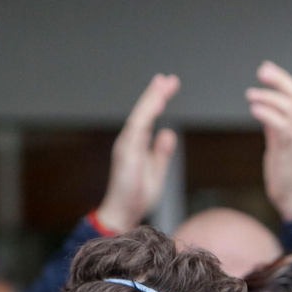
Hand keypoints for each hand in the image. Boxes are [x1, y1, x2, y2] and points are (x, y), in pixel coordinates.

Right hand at [94, 74, 179, 232]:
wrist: (122, 213)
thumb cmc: (137, 196)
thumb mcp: (156, 171)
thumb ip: (161, 152)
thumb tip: (168, 132)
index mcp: (136, 144)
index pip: (147, 117)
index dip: (157, 100)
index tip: (168, 85)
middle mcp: (128, 141)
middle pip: (143, 112)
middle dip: (155, 94)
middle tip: (169, 78)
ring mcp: (126, 146)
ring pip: (140, 116)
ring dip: (151, 98)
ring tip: (163, 84)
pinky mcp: (126, 152)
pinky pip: (137, 128)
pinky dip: (147, 113)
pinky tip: (157, 102)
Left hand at [248, 61, 291, 222]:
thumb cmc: (286, 170)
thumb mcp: (280, 142)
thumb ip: (274, 125)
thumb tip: (263, 108)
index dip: (282, 80)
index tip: (266, 68)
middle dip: (280, 80)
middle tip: (261, 70)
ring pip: (291, 107)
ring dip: (270, 97)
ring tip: (251, 94)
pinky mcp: (289, 149)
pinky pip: (282, 126)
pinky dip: (268, 115)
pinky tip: (254, 109)